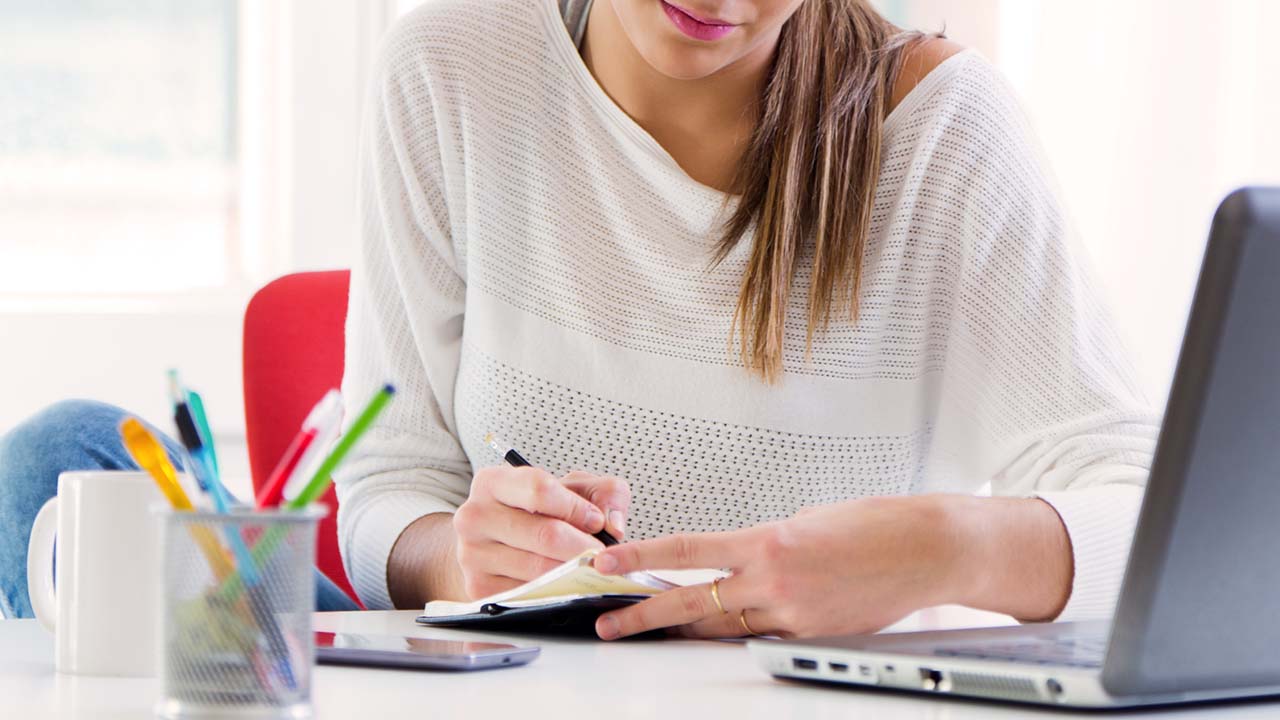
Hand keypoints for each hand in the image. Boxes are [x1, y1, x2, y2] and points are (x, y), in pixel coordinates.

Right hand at [453, 467, 628, 598]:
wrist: (494, 544)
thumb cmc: (536, 513)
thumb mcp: (570, 489)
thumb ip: (603, 493)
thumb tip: (612, 524)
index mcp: (493, 482)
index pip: (540, 489)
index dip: (577, 507)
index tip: (596, 521)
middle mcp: (475, 516)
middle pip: (545, 534)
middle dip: (584, 547)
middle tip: (601, 554)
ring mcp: (472, 555)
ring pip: (540, 568)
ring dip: (574, 573)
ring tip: (588, 569)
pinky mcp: (478, 588)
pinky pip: (529, 595)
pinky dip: (556, 593)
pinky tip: (565, 585)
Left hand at [590, 496, 973, 639]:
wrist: (927, 550)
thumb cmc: (875, 526)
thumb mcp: (807, 520)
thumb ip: (766, 542)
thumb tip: (739, 559)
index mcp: (768, 541)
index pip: (687, 551)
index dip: (641, 559)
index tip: (609, 563)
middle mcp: (775, 581)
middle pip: (691, 602)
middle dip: (643, 614)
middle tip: (609, 621)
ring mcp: (793, 614)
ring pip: (720, 628)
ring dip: (683, 630)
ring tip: (649, 632)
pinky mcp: (812, 635)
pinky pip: (760, 638)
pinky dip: (735, 635)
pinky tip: (713, 636)